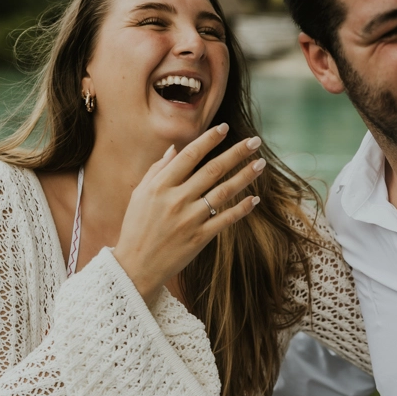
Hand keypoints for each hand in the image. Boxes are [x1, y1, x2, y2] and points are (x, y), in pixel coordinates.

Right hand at [113, 124, 264, 303]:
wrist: (135, 267)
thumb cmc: (136, 228)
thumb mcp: (139, 195)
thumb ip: (157, 170)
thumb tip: (175, 149)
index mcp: (160, 185)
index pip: (190, 155)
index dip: (209, 140)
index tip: (225, 128)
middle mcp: (176, 199)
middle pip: (212, 169)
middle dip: (236, 153)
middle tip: (255, 141)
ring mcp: (189, 219)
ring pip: (223, 192)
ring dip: (245, 176)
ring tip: (261, 164)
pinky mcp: (199, 238)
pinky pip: (225, 219)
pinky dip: (242, 209)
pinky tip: (255, 199)